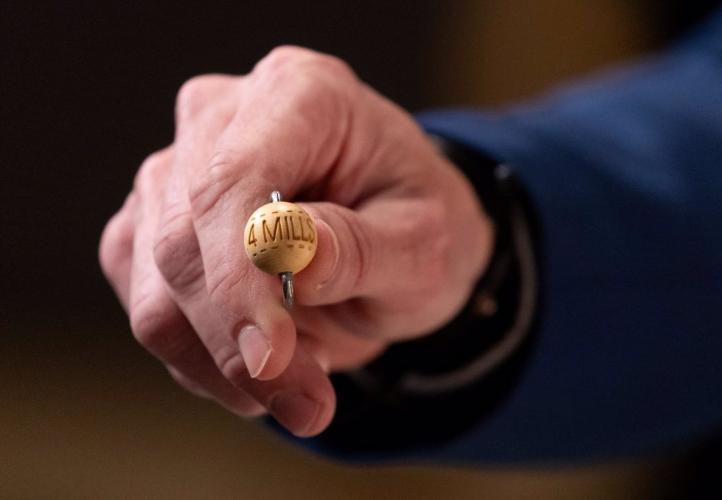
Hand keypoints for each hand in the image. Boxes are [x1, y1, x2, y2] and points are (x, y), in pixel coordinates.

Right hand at [99, 46, 492, 436]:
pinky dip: (203, 362)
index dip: (239, 273)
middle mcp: (223, 118)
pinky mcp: (153, 226)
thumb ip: (362, 246)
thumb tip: (292, 255)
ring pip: (157, 291)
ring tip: (302, 393)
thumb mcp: (427, 242)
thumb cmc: (417, 225)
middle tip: (308, 405)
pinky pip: (152, 312)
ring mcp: (177, 171)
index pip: (233, 178)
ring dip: (224, 366)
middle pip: (183, 240)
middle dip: (238, 344)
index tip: (270, 357)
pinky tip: (263, 367)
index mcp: (300, 93)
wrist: (397, 234)